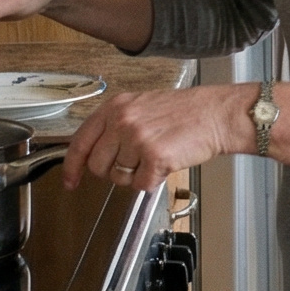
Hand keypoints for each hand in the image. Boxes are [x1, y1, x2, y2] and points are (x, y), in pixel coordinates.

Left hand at [61, 84, 250, 192]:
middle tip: (137, 161)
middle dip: (115, 170)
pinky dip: (155, 180)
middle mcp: (122, 121)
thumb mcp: (144, 106)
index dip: (72, 167)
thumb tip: (96, 152)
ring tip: (157, 156)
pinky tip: (167, 163)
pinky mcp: (154, 156)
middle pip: (98, 166)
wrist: (218, 113)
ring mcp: (137, 138)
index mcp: (116, 107)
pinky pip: (141, 184)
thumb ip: (117, 124)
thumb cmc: (188, 111)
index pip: (80, 142)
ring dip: (138, 174)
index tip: (71, 181)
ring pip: (119, 178)